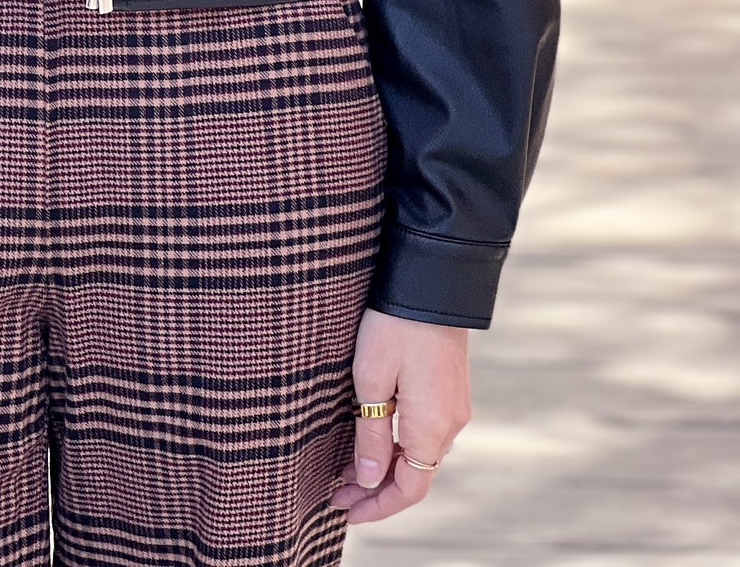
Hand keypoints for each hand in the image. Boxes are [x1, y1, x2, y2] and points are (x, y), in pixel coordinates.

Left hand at [329, 308, 470, 523]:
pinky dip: (400, 444)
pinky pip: (426, 431)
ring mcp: (455, 405)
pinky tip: (374, 438)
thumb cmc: (394, 325)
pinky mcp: (451, 387)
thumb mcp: (372, 380)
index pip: (409, 488)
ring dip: (387, 466)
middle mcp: (451, 422)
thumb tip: (368, 479)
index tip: (345, 512)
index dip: (377, 506)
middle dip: (376, 489)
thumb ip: (371, 435)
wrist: (430, 279)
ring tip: (347, 469)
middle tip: (336, 493)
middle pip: (416, 474)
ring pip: (421, 453)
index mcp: (432, 426)